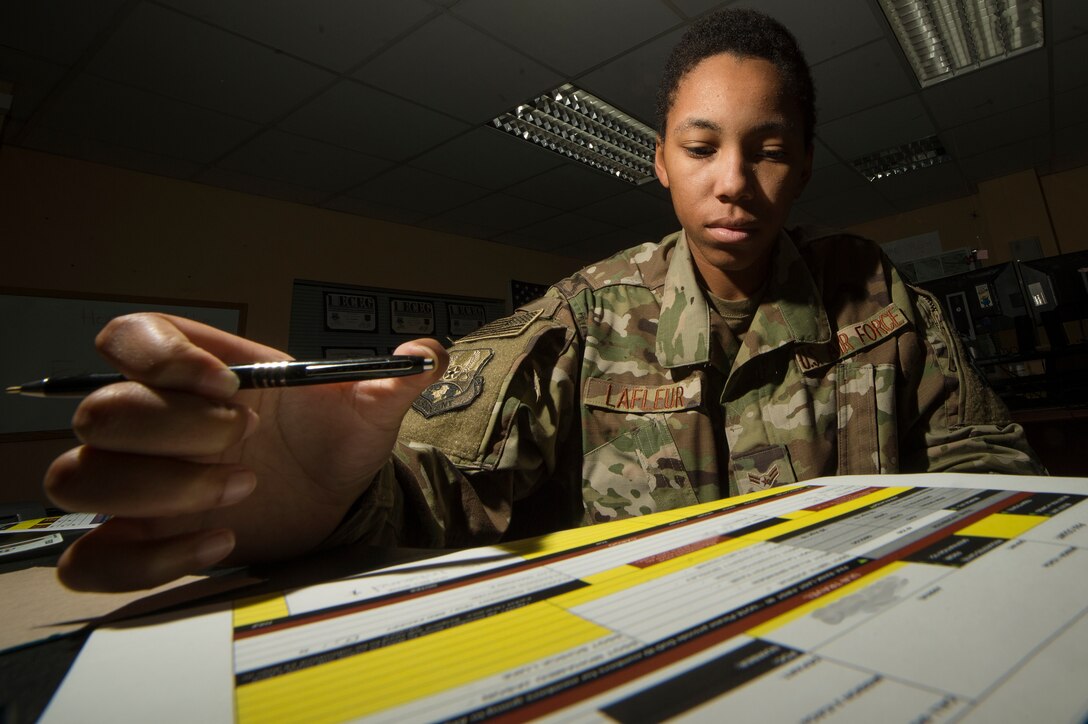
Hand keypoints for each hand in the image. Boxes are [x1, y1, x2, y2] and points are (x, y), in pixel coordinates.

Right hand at [44, 313, 446, 591]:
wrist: (334, 501)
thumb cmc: (333, 441)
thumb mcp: (366, 407)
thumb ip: (392, 379)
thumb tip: (424, 354)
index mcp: (196, 370)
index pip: (126, 336)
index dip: (158, 355)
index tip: (226, 386)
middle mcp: (156, 422)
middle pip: (101, 412)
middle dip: (176, 430)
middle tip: (243, 442)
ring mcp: (139, 484)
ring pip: (81, 480)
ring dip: (158, 490)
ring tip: (239, 490)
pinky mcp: (140, 542)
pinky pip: (90, 560)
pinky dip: (145, 560)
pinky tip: (217, 543)